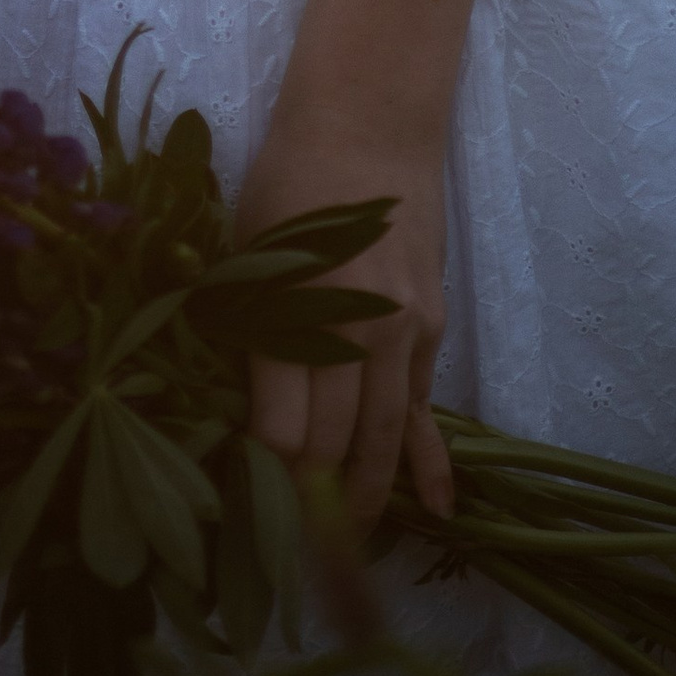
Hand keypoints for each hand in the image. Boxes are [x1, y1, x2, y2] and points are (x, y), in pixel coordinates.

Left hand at [230, 117, 453, 532]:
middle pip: (332, 445)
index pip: (280, 430)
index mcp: (292, 309)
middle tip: (289, 552)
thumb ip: (247, 334)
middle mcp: (350, 330)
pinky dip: (426, 462)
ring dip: (363, 497)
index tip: (245, 503)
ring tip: (345, 551)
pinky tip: (434, 509)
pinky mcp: (429, 328)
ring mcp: (399, 332)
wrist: (370, 124)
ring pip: (382, 439)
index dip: (263, 477)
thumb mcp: (247, 252)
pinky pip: (423, 409)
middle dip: (310, 505)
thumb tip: (241, 418)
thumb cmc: (288, 180)